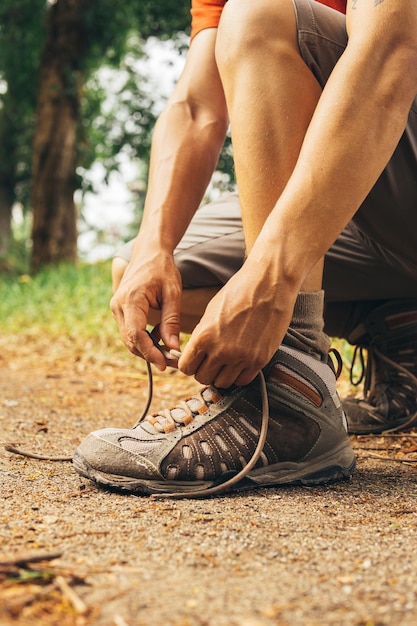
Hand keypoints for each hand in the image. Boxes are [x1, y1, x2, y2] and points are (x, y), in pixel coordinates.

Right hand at [110, 246, 181, 369]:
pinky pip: (130, 332)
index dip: (150, 353)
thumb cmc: (163, 269)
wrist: (149, 252)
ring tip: (170, 354)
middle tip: (173, 362)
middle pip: (131, 341)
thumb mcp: (173, 293)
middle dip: (151, 355)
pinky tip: (161, 341)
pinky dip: (144, 341)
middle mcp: (118, 306)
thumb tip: (172, 347)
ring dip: (148, 350)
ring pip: (129, 340)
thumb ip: (171, 320)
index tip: (165, 364)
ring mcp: (116, 309)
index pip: (136, 334)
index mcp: (131, 299)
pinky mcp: (120, 311)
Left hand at [178, 259, 297, 386]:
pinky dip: (238, 375)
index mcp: (204, 336)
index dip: (189, 364)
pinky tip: (239, 363)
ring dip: (221, 374)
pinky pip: (243, 380)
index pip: (186, 367)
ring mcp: (242, 357)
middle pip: (203, 378)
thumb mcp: (211, 311)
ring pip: (222, 383)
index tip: (194, 361)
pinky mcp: (260, 360)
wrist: (269, 285)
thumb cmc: (239, 292)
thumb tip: (195, 353)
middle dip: (204, 370)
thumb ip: (202, 335)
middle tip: (210, 361)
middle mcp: (222, 350)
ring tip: (225, 362)